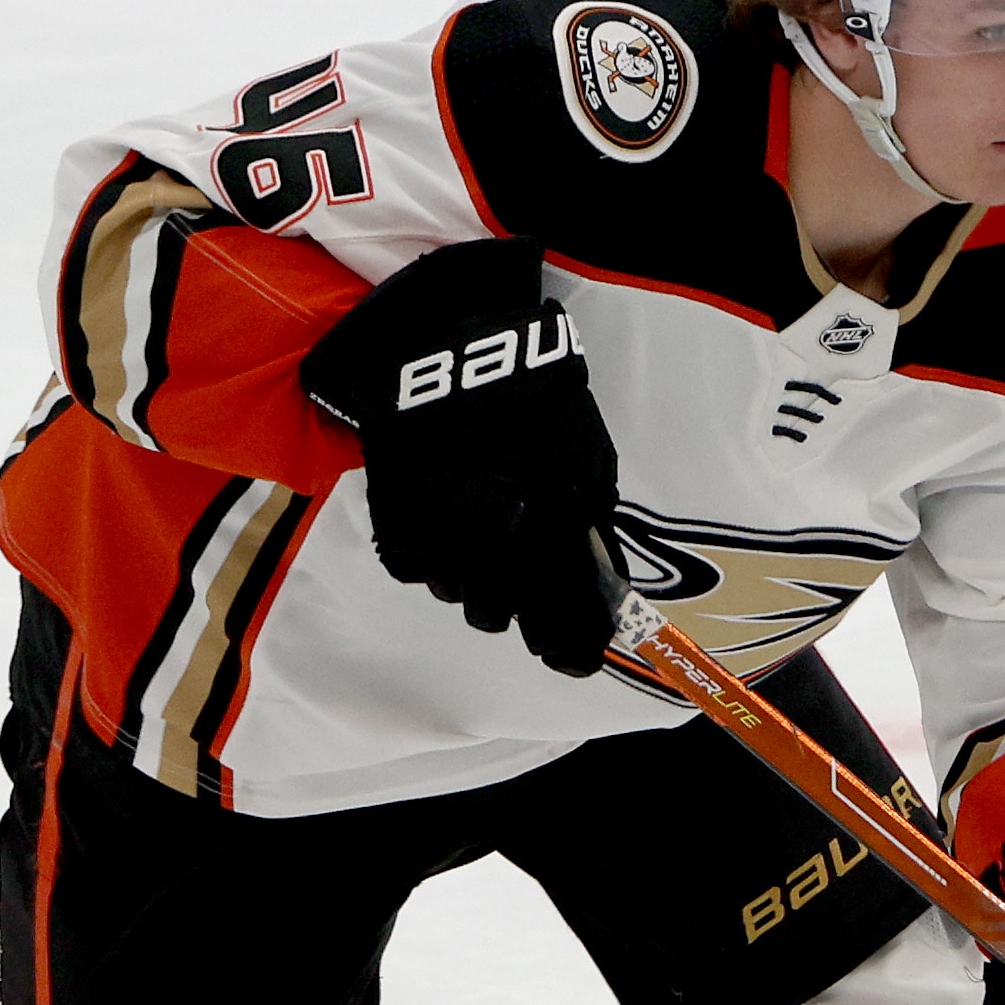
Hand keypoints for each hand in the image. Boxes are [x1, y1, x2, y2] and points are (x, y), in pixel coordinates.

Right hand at [299, 236, 619, 676]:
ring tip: (486, 522)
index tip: (574, 655)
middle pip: (498, 619)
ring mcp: (436, 545)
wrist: (445, 350)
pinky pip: (421, 569)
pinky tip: (449, 509)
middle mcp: (488, 557)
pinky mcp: (395, 529)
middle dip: (517, 601)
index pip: (561, 633)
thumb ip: (597, 534)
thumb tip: (608, 591)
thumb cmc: (534, 402)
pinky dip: (436, 551)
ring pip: (458, 598)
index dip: (570, 649)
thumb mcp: (591, 461)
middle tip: (525, 559)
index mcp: (546, 544)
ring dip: (475, 576)